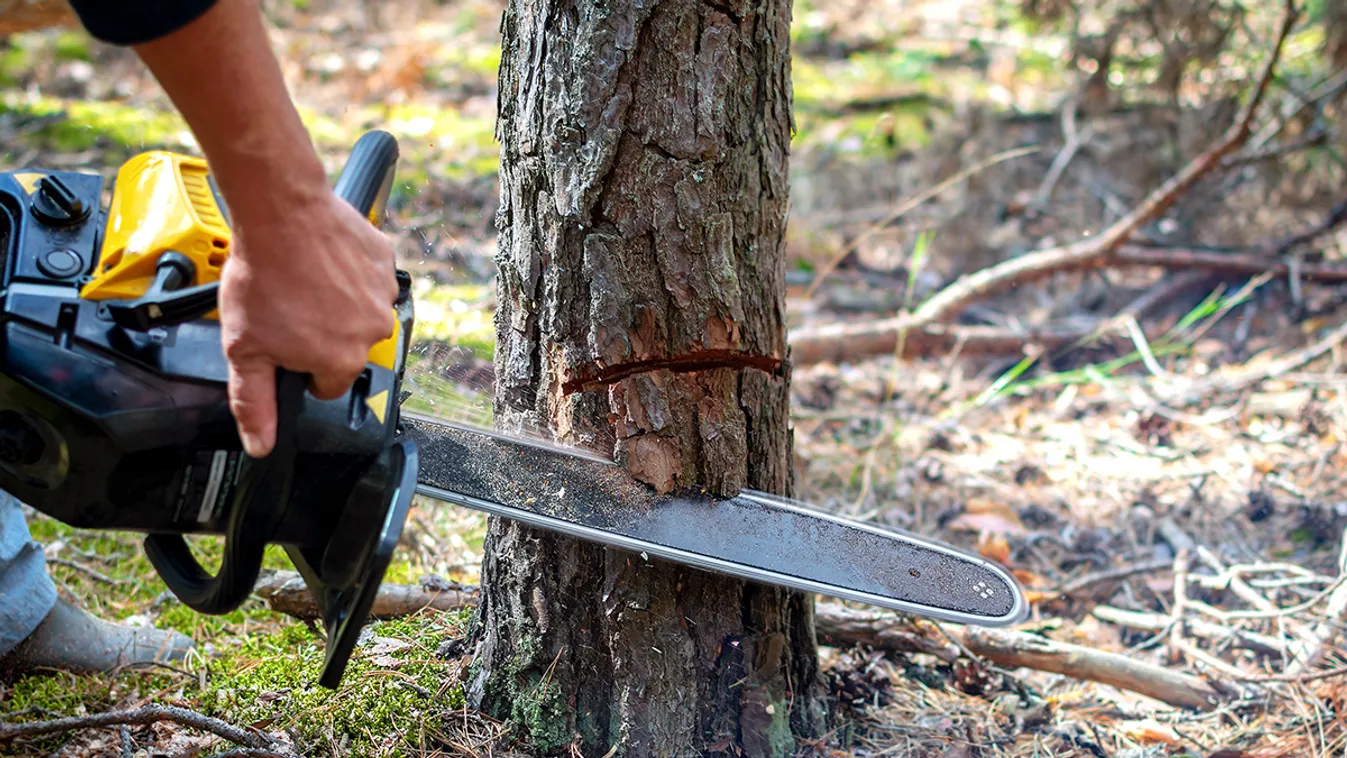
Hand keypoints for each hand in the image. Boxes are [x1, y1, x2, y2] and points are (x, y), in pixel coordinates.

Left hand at [126, 0, 399, 457]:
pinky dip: (351, 274)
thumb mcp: (243, 348)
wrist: (280, 213)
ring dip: (338, 303)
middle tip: (290, 306)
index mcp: (340, 361)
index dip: (301, 366)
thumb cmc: (261, 277)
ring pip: (360, 313)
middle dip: (323, 334)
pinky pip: (370, 279)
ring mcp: (383, 296)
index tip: (285, 341)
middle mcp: (371, 333)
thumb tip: (261, 446)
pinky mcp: (385, 262)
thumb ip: (254, 402)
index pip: (326, 384)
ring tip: (304, 281)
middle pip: (347, 348)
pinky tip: (322, 261)